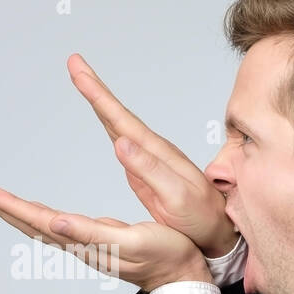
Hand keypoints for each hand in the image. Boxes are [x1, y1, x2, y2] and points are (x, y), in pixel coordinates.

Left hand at [0, 182, 211, 291]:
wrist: (183, 275)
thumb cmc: (165, 256)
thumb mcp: (130, 241)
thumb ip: (91, 232)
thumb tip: (54, 221)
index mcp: (82, 241)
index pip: (36, 220)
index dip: (10, 205)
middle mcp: (78, 244)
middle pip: (31, 224)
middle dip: (5, 207)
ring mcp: (86, 244)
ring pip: (42, 226)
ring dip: (19, 212)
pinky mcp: (96, 240)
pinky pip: (59, 227)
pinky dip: (42, 216)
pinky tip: (41, 214)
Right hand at [67, 53, 238, 257]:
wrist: (219, 231)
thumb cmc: (202, 217)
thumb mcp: (177, 196)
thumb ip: (150, 170)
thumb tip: (120, 142)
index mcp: (157, 153)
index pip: (122, 118)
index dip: (98, 95)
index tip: (79, 72)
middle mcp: (152, 149)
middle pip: (117, 113)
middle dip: (94, 88)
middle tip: (74, 62)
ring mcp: (148, 158)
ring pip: (118, 123)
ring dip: (99, 101)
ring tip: (82, 79)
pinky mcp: (144, 171)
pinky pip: (122, 139)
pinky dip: (109, 124)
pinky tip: (104, 118)